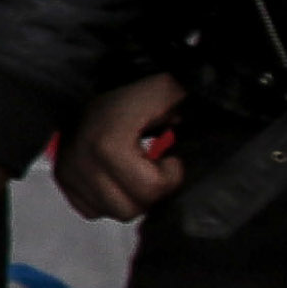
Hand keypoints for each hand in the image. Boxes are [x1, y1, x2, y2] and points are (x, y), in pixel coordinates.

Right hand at [59, 73, 183, 218]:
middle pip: (128, 209)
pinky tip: (117, 178)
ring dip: (130, 197)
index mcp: (108, 144)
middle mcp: (81, 162)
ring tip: (137, 171)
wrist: (93, 75)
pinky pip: (89, 209)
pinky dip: (106, 199)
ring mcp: (68, 171)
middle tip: (154, 166)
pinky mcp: (61, 176)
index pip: (149, 190)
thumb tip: (225, 118)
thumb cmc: (134, 87)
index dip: (170, 176)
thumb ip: (195, 104)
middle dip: (150, 191)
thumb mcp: (168, 90)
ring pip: (110, 212)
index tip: (170, 156)